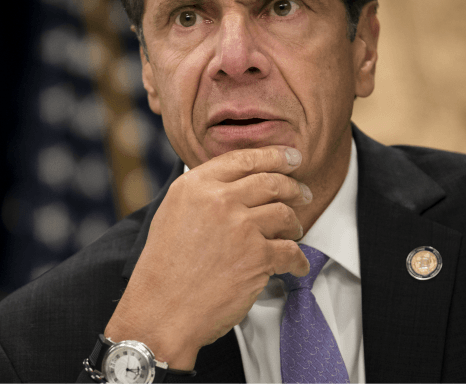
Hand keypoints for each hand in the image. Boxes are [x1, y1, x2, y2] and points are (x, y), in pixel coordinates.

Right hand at [104, 146, 310, 369]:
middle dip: (294, 187)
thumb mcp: (172, 213)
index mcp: (196, 186)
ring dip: (295, 224)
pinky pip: (291, 251)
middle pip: (271, 182)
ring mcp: (241, 227)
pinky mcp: (257, 257)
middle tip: (303, 193)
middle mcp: (220, 200)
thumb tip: (233, 183)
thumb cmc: (164, 268)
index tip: (291, 157)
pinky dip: (298, 260)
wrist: (162, 310)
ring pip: (285, 214)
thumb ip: (202, 193)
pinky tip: (296, 264)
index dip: (275, 155)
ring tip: (295, 231)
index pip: (244, 159)